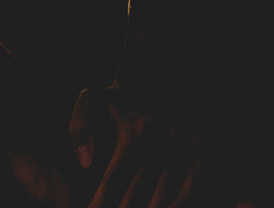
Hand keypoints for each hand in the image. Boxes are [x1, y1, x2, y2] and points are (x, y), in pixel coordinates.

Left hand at [69, 87, 210, 207]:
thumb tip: (86, 163)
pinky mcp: (194, 149)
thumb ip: (80, 126)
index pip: (116, 173)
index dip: (103, 197)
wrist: (155, 78)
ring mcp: (180, 143)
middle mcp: (160, 135)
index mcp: (134, 125)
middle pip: (139, 185)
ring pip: (164, 187)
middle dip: (124, 207)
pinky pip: (188, 182)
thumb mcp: (92, 98)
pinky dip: (177, 202)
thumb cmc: (117, 96)